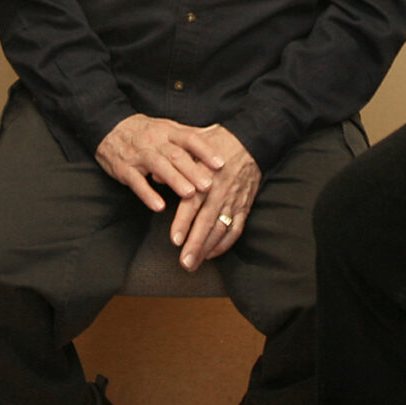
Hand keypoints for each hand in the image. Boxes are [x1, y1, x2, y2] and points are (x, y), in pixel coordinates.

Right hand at [95, 114, 214, 212]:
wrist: (109, 128)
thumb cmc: (144, 131)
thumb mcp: (166, 127)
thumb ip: (189, 134)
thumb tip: (216, 134)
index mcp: (167, 131)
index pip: (189, 138)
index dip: (205, 150)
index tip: (220, 163)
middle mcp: (154, 141)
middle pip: (176, 155)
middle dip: (192, 170)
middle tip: (208, 185)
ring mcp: (138, 155)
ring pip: (158, 166)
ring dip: (174, 180)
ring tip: (189, 194)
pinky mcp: (124, 169)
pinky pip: (136, 182)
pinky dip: (147, 194)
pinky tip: (158, 206)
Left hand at [169, 125, 259, 270]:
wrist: (251, 141)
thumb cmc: (218, 142)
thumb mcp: (193, 145)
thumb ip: (175, 163)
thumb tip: (154, 177)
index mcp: (205, 177)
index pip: (193, 204)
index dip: (184, 223)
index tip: (175, 240)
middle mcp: (220, 192)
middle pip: (207, 223)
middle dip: (196, 245)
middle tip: (185, 263)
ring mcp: (233, 201)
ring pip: (221, 230)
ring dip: (208, 248)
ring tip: (195, 263)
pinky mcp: (244, 206)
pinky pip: (236, 228)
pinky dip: (225, 243)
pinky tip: (213, 253)